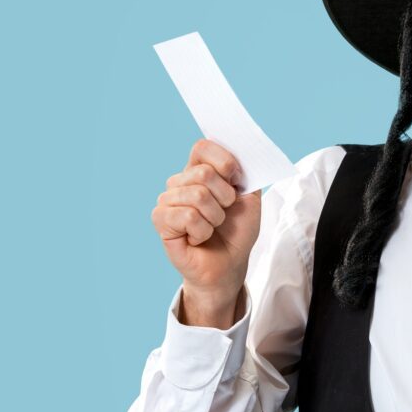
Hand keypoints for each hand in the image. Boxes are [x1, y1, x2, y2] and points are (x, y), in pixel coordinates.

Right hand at [151, 139, 261, 325]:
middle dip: (225, 198)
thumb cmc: (237, 231)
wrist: (229, 264)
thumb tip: (241, 155)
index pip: (203, 147)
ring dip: (215, 217)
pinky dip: (202, 230)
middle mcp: (180, 181)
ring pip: (198, 195)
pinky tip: (198, 237)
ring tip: (211, 227)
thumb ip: (246, 174)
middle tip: (224, 213)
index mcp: (200, 170)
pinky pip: (188, 215)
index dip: (224, 161)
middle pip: (203, 173)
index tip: (237, 181)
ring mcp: (168, 200)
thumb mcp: (251, 199)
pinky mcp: (161, 219)